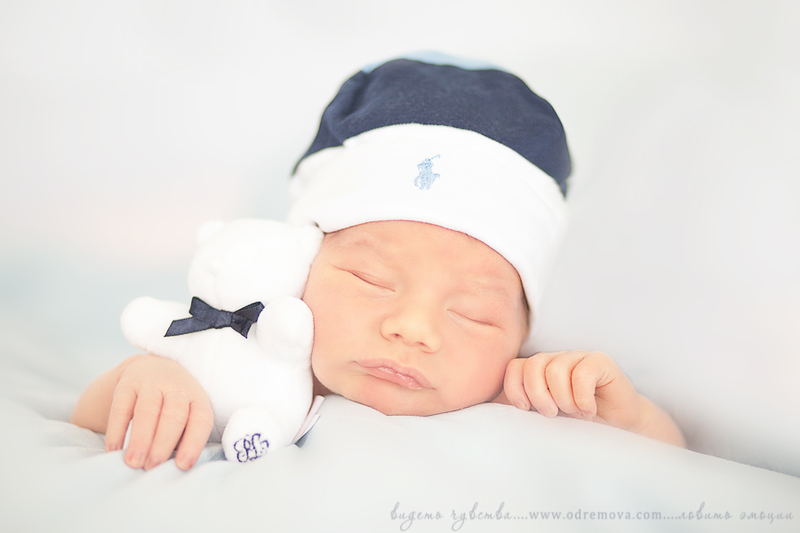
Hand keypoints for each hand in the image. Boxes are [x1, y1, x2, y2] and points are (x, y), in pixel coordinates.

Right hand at [103, 354, 213, 469]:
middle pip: (173, 415)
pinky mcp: (127, 384)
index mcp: (197, 398)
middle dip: (163, 443)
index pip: (201, 419)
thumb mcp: (187, 414)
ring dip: (140, 438)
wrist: (152, 366)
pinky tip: (113, 450)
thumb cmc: (174, 405)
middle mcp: (176, 388)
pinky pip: (121, 406)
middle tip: (152, 467)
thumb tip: (174, 468)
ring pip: (148, 410)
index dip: (193, 442)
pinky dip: (116, 429)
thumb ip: (183, 437)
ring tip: (133, 462)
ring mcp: (151, 383)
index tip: (183, 465)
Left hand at [502, 350, 643, 430]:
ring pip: (556, 369)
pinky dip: (582, 398)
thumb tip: (493, 415)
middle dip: (538, 395)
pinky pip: (582, 373)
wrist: (618, 429)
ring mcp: (578, 358)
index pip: (515, 367)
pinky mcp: (600, 362)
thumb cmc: (578, 425)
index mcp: (539, 371)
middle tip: (552, 414)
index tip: (525, 409)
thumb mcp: (544, 418)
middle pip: (533, 365)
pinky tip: (589, 409)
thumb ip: (523, 410)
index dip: (515, 388)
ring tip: (575, 413)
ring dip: (564, 399)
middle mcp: (556, 360)